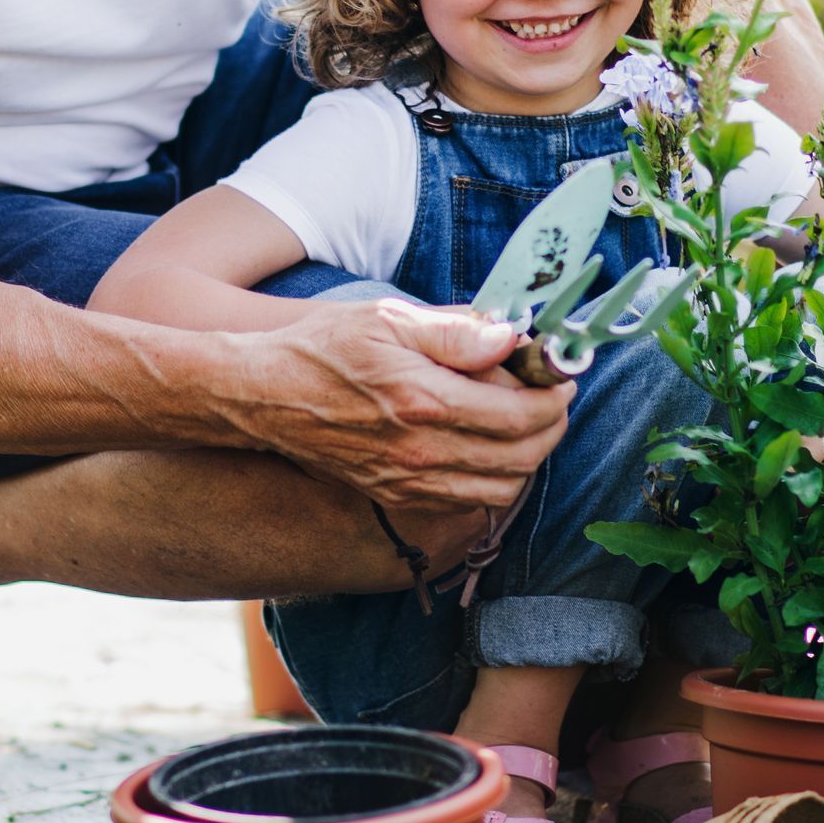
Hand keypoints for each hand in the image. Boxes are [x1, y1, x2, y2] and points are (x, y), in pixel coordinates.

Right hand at [234, 299, 573, 510]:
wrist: (263, 395)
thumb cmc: (323, 347)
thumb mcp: (388, 320)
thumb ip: (455, 331)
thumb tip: (513, 336)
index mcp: (425, 400)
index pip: (520, 415)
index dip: (553, 397)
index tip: (561, 376)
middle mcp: (422, 452)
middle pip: (521, 458)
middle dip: (551, 428)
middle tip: (552, 397)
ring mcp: (409, 481)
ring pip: (501, 489)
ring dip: (527, 459)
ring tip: (525, 421)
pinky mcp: (396, 496)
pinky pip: (468, 502)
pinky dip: (494, 480)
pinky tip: (486, 447)